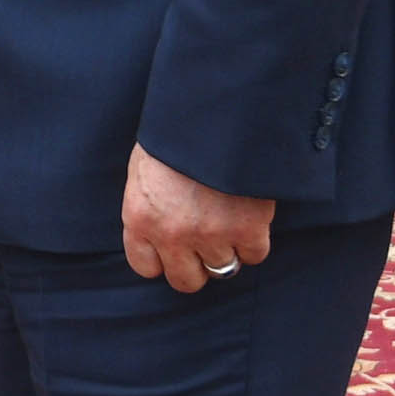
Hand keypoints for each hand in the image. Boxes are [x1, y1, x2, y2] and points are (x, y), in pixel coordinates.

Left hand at [120, 143, 271, 294]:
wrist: (214, 115)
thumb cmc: (176, 137)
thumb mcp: (145, 171)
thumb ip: (149, 206)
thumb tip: (157, 231)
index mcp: (139, 218)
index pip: (146, 267)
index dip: (163, 260)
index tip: (175, 249)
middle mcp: (171, 234)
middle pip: (185, 280)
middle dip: (197, 266)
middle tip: (207, 244)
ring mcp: (209, 235)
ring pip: (223, 269)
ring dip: (228, 250)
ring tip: (230, 223)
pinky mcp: (247, 229)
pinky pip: (255, 254)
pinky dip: (255, 240)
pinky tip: (251, 217)